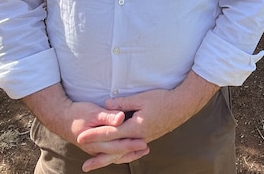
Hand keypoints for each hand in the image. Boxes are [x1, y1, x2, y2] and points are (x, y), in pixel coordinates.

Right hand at [23, 84, 148, 169]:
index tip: (143, 141)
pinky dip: (121, 154)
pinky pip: (110, 154)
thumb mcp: (92, 111)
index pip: (116, 144)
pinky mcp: (95, 148)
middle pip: (117, 152)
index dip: (130, 143)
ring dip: (128, 154)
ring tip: (143, 151)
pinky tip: (130, 151)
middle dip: (132, 150)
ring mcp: (95, 149)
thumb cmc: (77, 113)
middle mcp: (95, 148)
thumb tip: (121, 118)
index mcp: (95, 140)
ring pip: (114, 156)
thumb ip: (107, 116)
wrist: (61, 118)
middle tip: (147, 147)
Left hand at [77, 72, 219, 170]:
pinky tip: (116, 158)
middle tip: (84, 165)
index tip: (81, 138)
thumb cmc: (163, 99)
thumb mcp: (141, 98)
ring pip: (123, 153)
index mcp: (136, 127)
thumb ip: (123, 103)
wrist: (182, 105)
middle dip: (99, 156)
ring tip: (96, 165)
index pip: (111, 133)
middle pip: (115, 150)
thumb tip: (106, 105)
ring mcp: (144, 140)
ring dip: (108, 159)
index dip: (95, 135)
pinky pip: (130, 151)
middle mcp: (139, 138)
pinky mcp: (147, 139)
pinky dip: (121, 156)